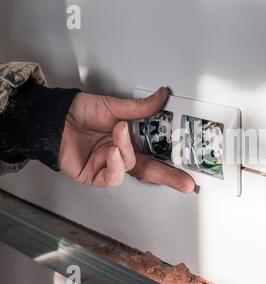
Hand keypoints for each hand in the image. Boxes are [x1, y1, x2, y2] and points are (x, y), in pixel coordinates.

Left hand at [59, 87, 194, 192]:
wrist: (53, 117)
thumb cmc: (79, 112)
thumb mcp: (113, 106)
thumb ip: (140, 107)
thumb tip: (162, 96)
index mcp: (128, 142)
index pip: (155, 156)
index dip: (172, 165)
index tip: (189, 172)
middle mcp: (121, 156)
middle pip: (150, 171)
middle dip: (169, 177)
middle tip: (186, 183)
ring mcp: (108, 167)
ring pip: (129, 168)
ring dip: (126, 151)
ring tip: (118, 133)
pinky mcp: (94, 176)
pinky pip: (112, 177)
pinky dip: (114, 164)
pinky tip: (111, 151)